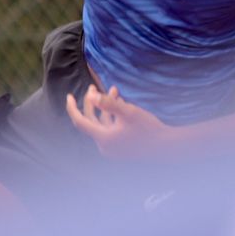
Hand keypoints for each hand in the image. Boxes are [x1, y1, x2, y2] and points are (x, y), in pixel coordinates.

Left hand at [65, 84, 181, 159]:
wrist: (166, 148)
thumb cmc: (148, 129)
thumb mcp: (129, 112)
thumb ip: (109, 103)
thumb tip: (92, 95)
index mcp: (103, 138)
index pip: (80, 121)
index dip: (72, 107)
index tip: (68, 95)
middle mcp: (104, 146)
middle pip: (91, 121)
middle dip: (92, 102)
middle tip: (93, 87)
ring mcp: (112, 148)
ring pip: (102, 123)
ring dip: (105, 107)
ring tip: (113, 90)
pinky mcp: (120, 148)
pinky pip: (110, 129)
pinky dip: (112, 116)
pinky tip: (119, 102)